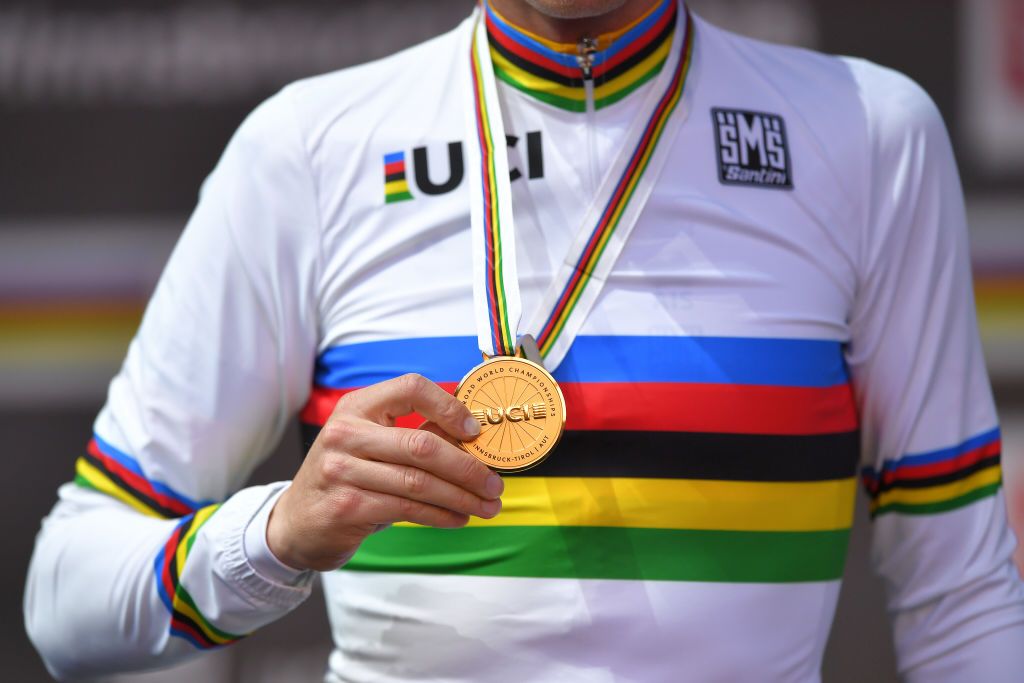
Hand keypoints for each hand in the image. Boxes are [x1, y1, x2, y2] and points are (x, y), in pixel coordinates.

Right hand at [266, 374, 502, 571]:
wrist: (298, 521)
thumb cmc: (348, 477)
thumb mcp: (372, 443)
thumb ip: (415, 433)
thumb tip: (473, 436)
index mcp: (358, 406)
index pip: (410, 388)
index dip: (448, 407)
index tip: (475, 431)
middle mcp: (346, 434)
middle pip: (422, 445)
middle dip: (468, 467)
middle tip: (495, 484)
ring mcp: (342, 471)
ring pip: (419, 483)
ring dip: (461, 497)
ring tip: (487, 506)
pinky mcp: (347, 507)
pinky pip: (407, 509)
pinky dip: (440, 515)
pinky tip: (458, 518)